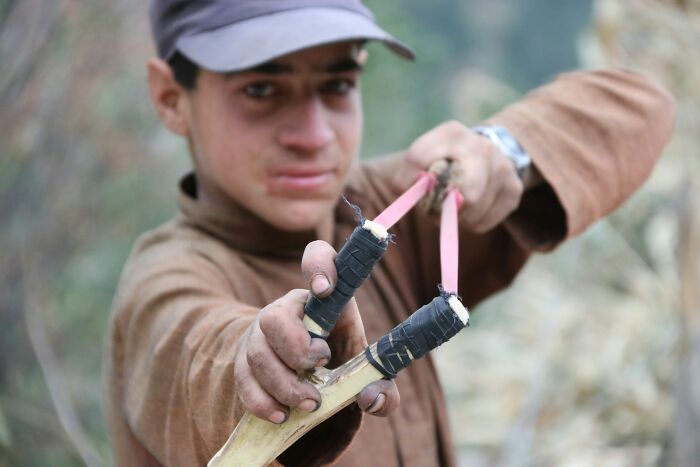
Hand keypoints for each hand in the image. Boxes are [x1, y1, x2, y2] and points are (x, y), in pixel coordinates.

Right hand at [233, 240, 399, 423]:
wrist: (307, 378)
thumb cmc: (341, 364)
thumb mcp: (366, 372)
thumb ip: (383, 388)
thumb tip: (372, 398)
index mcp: (324, 299)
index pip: (317, 256)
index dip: (317, 266)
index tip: (324, 290)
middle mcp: (288, 308)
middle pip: (275, 316)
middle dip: (297, 349)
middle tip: (321, 366)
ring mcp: (260, 334)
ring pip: (258, 352)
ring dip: (283, 384)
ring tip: (309, 403)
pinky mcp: (244, 360)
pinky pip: (243, 378)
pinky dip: (262, 400)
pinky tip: (282, 415)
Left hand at [403, 120, 524, 231]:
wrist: (486, 153)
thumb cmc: (443, 161)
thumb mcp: (421, 157)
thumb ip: (406, 174)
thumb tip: (410, 194)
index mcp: (452, 133)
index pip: (418, 158)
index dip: (406, 180)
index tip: (406, 188)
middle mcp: (482, 147)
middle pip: (460, 191)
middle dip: (441, 206)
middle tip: (433, 207)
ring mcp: (502, 168)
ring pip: (470, 212)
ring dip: (453, 218)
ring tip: (450, 206)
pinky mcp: (513, 191)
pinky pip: (482, 223)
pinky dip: (468, 223)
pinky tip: (469, 210)